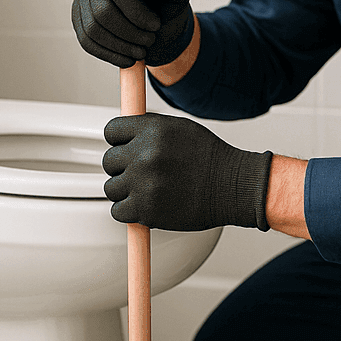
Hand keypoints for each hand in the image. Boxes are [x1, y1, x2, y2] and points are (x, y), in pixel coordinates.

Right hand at [72, 0, 192, 67]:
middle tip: (149, 42)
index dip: (137, 13)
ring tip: (141, 52)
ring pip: (92, 26)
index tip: (156, 26)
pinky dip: (106, 54)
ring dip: (118, 46)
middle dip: (128, 33)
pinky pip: (84, 38)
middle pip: (102, 9)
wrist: (157, 9)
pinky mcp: (79, 9)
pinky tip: (126, 60)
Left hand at [103, 114, 272, 231]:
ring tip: (148, 190)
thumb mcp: (180, 128)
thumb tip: (124, 134)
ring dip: (125, 191)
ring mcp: (143, 183)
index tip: (127, 149)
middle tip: (141, 173)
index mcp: (152, 129)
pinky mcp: (146, 209)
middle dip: (122, 167)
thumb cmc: (210, 158)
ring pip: (111, 188)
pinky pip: (118, 211)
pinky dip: (130, 212)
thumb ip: (149, 129)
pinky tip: (147, 205)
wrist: (232, 187)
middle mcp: (145, 154)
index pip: (112, 131)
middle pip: (108, 161)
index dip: (119, 141)